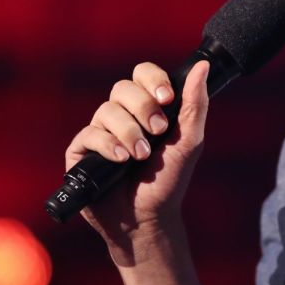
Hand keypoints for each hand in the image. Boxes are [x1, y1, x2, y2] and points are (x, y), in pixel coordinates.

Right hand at [64, 60, 210, 265]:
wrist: (148, 218)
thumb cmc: (168, 180)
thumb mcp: (189, 141)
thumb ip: (195, 104)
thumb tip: (202, 66)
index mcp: (146, 107)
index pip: (143, 74)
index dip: (153, 80)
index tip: (167, 98)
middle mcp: (121, 115)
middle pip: (122, 88)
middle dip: (144, 108)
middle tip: (159, 131)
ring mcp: (100, 132)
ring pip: (106, 111)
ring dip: (129, 133)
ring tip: (140, 156)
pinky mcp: (81, 151)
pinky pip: (89, 134)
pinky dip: (108, 146)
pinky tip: (121, 161)